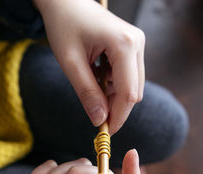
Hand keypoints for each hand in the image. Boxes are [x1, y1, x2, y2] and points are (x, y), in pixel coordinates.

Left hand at [33, 0, 144, 133]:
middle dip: (115, 107)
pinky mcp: (132, 46)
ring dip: (112, 95)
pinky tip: (96, 74)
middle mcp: (137, 43)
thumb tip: (99, 120)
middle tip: (92, 112)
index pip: (128, 93)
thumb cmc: (64, 26)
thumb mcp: (70, 63)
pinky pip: (127, 75)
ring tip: (89, 82)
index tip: (104, 132)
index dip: (118, 116)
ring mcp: (137, 43)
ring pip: (132, 85)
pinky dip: (112, 84)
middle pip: (134, 92)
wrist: (66, 2)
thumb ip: (86, 92)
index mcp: (124, 44)